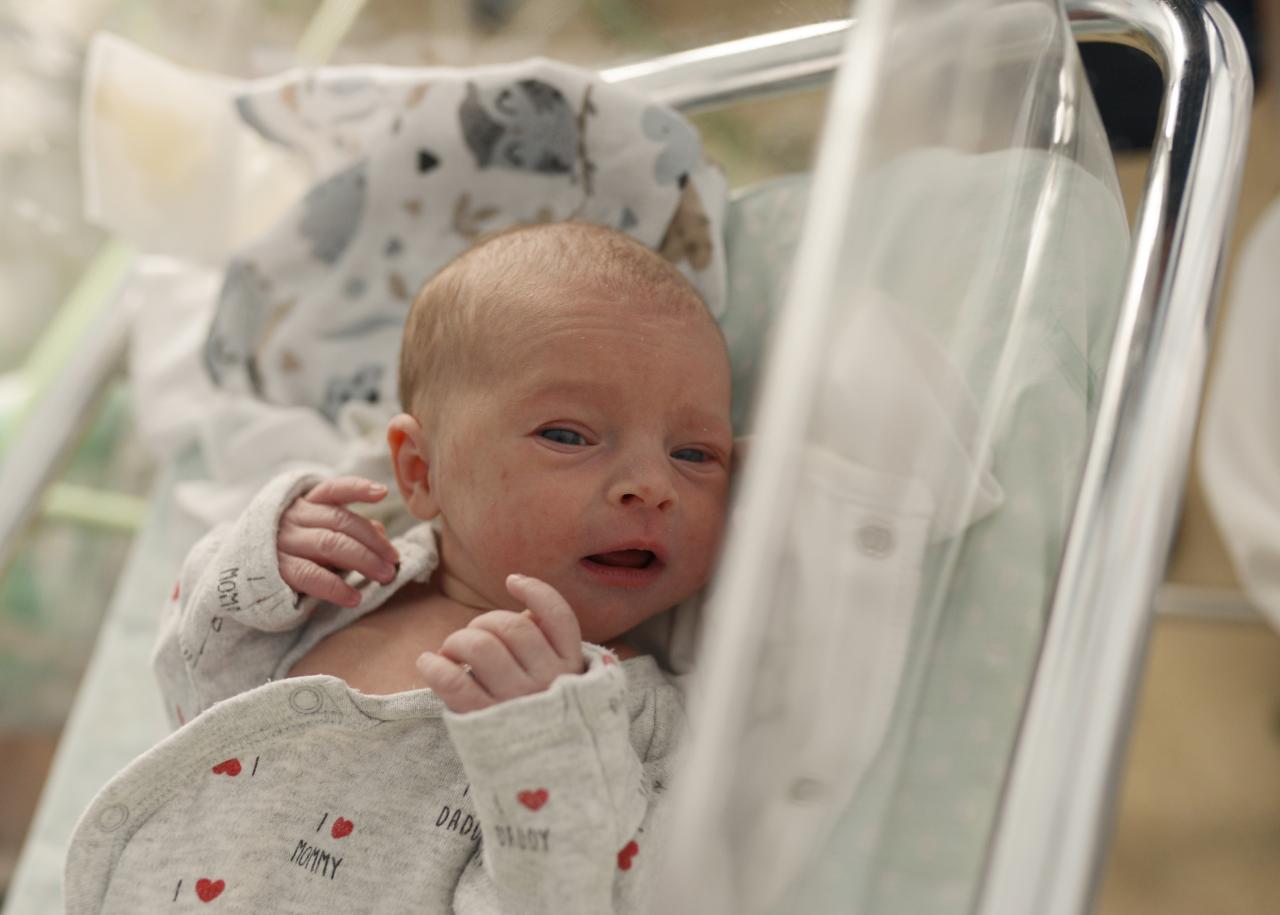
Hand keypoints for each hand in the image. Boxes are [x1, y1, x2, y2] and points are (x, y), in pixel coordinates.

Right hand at [277, 476, 400, 607]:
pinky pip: (310, 575)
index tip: (381, 492)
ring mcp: (283, 542)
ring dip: (363, 560)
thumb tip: (382, 532)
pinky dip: (336, 587)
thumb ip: (346, 530)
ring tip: (385, 576)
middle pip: (341, 522)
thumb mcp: (316, 534)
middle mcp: (293, 518)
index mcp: (304, 503)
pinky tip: (354, 597)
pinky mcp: (275, 570)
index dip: (357, 488)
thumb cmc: (289, 551)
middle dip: (374, 541)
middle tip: (394, 560)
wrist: (236, 574)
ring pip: (330, 544)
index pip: (333, 489)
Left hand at [417, 574, 585, 712]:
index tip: (511, 581)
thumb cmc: (546, 720)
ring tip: (452, 651)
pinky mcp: (484, 721)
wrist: (551, 783)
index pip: (558, 616)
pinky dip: (435, 665)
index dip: (534, 591)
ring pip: (481, 646)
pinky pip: (453, 681)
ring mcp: (515, 700)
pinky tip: (429, 662)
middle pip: (510, 626)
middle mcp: (547, 681)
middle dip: (483, 622)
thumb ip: (551, 647)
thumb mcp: (565, 684)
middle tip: (471, 638)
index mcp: (570, 667)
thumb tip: (525, 610)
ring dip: (458, 640)